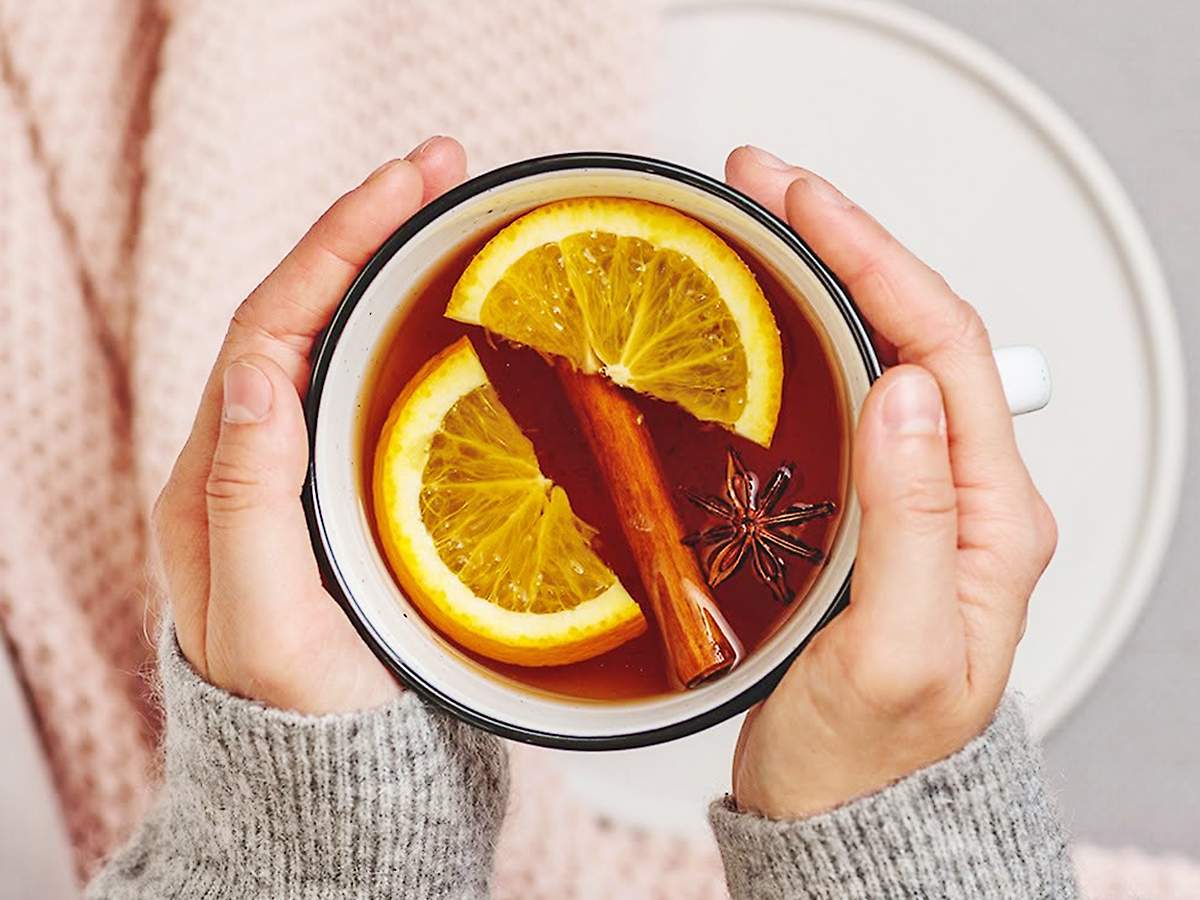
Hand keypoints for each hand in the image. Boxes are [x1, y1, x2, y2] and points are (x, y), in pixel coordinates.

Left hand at [151, 137, 467, 714]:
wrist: (337, 780)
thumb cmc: (301, 715)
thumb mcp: (262, 620)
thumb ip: (248, 501)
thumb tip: (255, 363)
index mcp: (220, 476)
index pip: (271, 323)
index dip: (336, 243)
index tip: (408, 183)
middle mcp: (256, 457)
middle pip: (306, 313)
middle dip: (369, 230)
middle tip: (446, 168)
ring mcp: (309, 471)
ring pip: (342, 345)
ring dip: (393, 272)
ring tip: (457, 214)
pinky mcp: (358, 492)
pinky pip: (376, 392)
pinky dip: (413, 335)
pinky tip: (457, 314)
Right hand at [723, 146, 1056, 818]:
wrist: (834, 810)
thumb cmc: (867, 753)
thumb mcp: (899, 651)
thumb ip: (914, 523)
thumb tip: (903, 390)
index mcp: (990, 518)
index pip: (946, 351)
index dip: (876, 262)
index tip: (803, 205)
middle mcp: (960, 493)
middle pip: (917, 330)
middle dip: (845, 243)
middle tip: (765, 185)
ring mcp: (911, 495)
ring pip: (879, 352)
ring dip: (824, 279)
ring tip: (761, 225)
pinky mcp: (863, 507)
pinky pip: (843, 398)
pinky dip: (803, 337)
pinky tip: (764, 315)